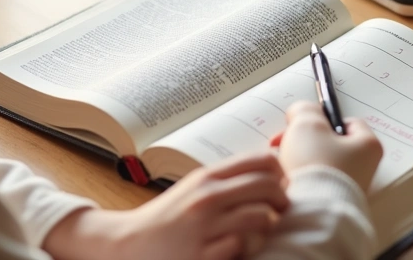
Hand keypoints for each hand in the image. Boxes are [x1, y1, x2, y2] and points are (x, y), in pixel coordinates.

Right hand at [43, 152, 289, 259]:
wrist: (130, 245)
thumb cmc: (168, 219)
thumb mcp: (195, 188)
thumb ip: (227, 180)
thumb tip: (271, 173)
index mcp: (207, 176)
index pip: (262, 161)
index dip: (280, 173)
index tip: (280, 186)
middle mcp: (207, 197)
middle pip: (269, 187)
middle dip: (282, 201)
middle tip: (278, 211)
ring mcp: (205, 227)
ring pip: (262, 218)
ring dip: (267, 227)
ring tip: (260, 232)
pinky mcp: (204, 255)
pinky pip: (242, 247)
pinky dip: (247, 249)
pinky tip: (239, 250)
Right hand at [274, 102, 382, 192]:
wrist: (311, 211)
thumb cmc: (315, 165)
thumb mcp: (306, 124)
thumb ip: (304, 110)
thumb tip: (300, 112)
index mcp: (368, 144)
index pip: (346, 120)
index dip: (320, 119)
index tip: (302, 124)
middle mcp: (365, 166)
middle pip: (330, 142)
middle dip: (304, 140)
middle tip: (285, 142)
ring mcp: (350, 186)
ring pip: (320, 162)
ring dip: (299, 158)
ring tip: (283, 163)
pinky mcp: (335, 202)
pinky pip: (316, 181)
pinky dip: (301, 178)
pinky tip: (288, 180)